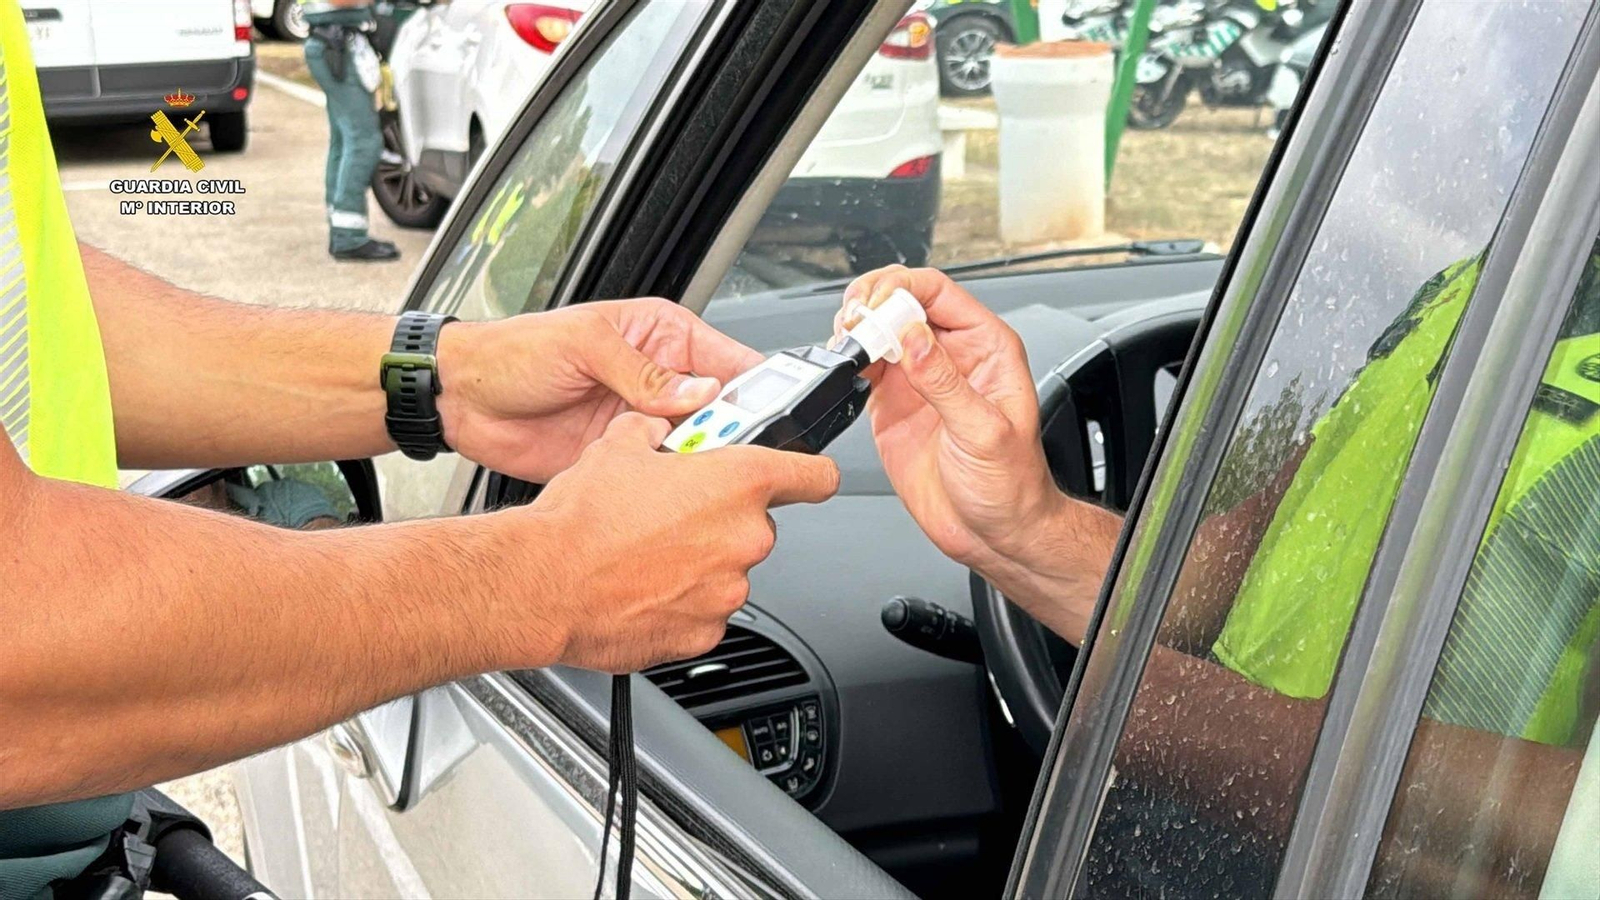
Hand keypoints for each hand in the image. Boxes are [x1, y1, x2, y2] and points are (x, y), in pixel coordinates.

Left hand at [436, 299, 761, 481]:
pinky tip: (673, 495)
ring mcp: (644, 424)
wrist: (461, 399)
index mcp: (662, 337)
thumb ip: (645, 374)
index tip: (775, 417)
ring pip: (698, 451)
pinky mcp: (624, 461)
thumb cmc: (514, 352)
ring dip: (703, 466)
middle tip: (736, 457)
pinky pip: (662, 479)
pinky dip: (672, 490)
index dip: (758, 389)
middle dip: (735, 436)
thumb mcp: (584, 346)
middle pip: (724, 414)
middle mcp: (661, 382)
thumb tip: (699, 394)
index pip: (730, 362)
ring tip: (705, 478)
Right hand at [515, 413, 839, 672]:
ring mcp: (727, 590)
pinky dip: (682, 602)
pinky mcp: (705, 633)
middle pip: (756, 523)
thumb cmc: (580, 520)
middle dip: (721, 519)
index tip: (809, 476)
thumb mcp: (619, 445)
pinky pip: (705, 610)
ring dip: (699, 561)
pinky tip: (642, 587)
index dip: (811, 473)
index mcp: (737, 482)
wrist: (543, 584)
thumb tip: (658, 428)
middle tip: (674, 515)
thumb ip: (656, 431)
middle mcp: (744, 537)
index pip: (814, 475)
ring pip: (728, 569)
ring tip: (646, 554)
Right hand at [841, 266, 1119, 641]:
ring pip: (879, 327)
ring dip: (855, 325)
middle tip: (853, 321)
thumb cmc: (1010, 484)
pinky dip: (847, 357)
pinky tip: (845, 364)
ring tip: (845, 340)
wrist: (992, 532)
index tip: (877, 306)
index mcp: (986, 347)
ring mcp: (918, 377)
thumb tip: (913, 337)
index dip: (902, 288)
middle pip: (903, 299)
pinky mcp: (892, 402)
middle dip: (871, 299)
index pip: (938, 291)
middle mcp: (950, 355)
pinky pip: (864, 364)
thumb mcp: (983, 432)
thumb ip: (945, 383)